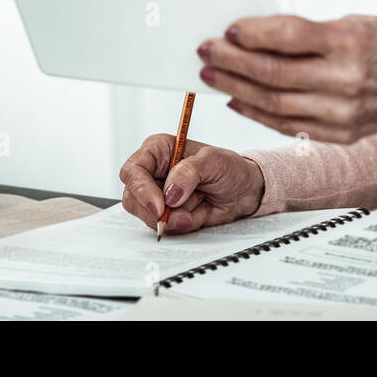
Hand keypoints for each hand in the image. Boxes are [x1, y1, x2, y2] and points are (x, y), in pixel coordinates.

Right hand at [118, 134, 264, 234]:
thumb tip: (170, 192)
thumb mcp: (213, 161)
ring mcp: (158, 195)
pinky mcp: (166, 214)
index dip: (141, 190)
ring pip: (147, 216)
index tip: (159, 206)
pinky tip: (199, 211)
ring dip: (176, 217)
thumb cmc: (229, 168)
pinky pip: (164, 226)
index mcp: (158, 150)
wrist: (243, 191)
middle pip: (133, 198)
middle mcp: (153, 172)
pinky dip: (184, 223)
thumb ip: (190, 172)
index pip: (133, 171)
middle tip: (184, 215)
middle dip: (159, 211)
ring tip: (200, 203)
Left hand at [196, 14, 376, 144]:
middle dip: (232, 62)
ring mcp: (342, 112)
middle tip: (205, 51)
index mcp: (351, 41)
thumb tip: (258, 33)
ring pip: (274, 103)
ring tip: (211, 75)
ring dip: (236, 89)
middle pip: (274, 73)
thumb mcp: (359, 22)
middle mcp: (346, 80)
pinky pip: (288, 124)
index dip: (251, 33)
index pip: (288, 36)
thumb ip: (312, 31)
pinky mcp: (339, 133)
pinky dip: (257, 113)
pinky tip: (237, 100)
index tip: (227, 30)